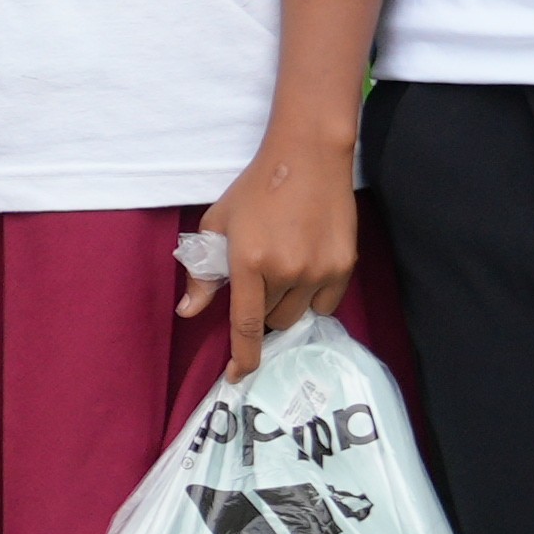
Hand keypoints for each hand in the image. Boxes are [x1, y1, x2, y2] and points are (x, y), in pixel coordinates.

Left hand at [191, 121, 359, 349]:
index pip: (246, 326)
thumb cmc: (257, 189)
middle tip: (262, 278)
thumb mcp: (218, 223)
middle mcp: (286, 271)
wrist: (309, 157)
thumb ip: (203, 272)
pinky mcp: (344, 266)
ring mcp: (319, 271)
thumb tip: (189, 311)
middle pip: (273, 321)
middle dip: (263, 309)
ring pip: (298, 314)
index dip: (243, 358)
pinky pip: (326, 304)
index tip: (237, 376)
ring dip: (287, 303)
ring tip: (284, 267)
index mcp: (249, 261)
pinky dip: (313, 297)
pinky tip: (307, 268)